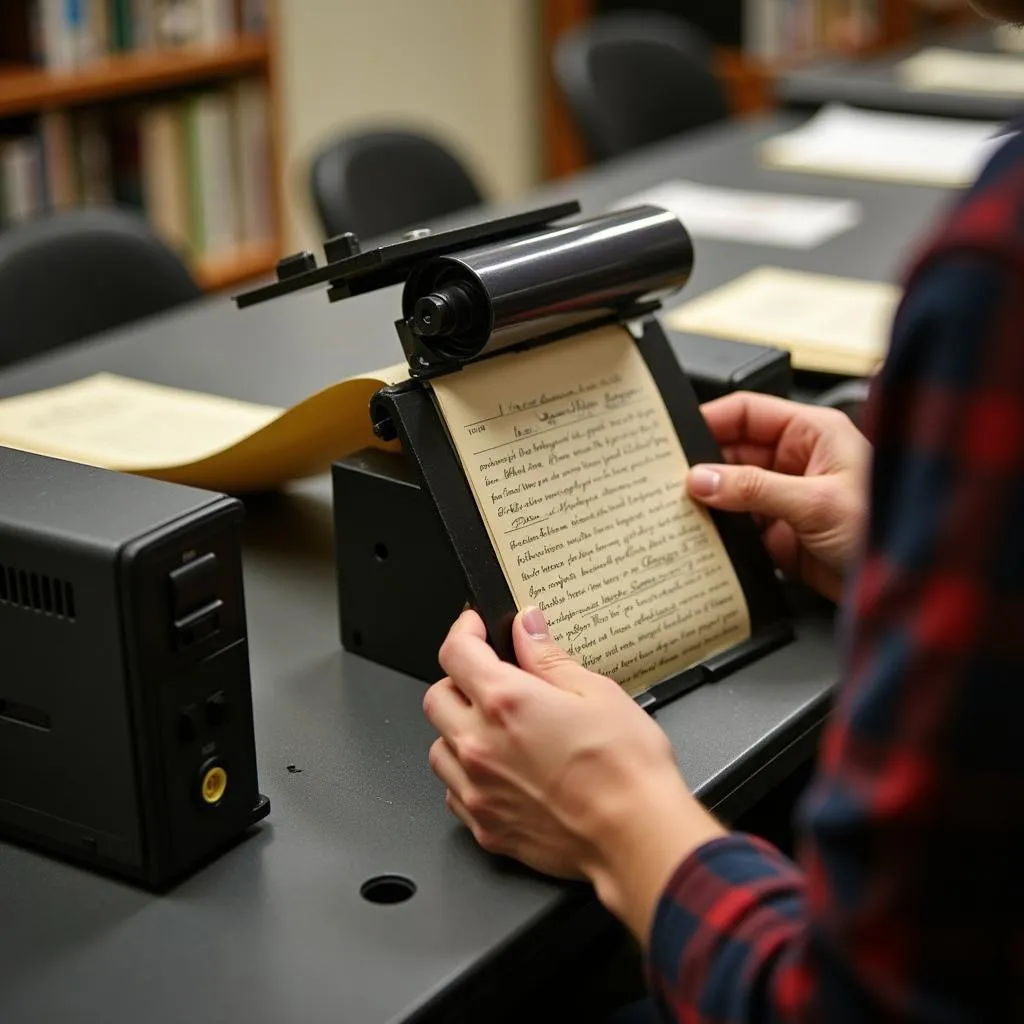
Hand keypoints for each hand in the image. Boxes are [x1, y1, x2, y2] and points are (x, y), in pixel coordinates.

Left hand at [424, 608, 724, 941]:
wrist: (637, 837)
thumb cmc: (626, 769)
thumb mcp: (597, 692)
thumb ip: (549, 659)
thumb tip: (527, 629)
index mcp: (506, 703)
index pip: (456, 652)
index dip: (464, 629)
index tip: (475, 625)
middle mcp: (480, 745)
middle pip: (437, 697)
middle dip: (458, 680)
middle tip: (490, 678)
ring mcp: (478, 790)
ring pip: (439, 746)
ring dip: (458, 729)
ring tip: (496, 728)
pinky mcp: (485, 827)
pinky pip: (454, 791)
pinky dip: (467, 774)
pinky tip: (500, 770)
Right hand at [687, 392, 870, 600]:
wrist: (907, 584)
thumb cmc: (886, 527)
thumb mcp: (817, 502)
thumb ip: (754, 488)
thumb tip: (702, 479)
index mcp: (812, 434)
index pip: (747, 412)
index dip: (709, 420)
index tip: (675, 437)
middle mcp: (796, 461)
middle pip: (732, 453)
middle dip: (701, 466)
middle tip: (667, 480)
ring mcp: (785, 498)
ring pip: (730, 490)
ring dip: (707, 501)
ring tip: (677, 508)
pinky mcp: (779, 534)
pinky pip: (737, 525)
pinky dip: (717, 531)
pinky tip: (699, 535)